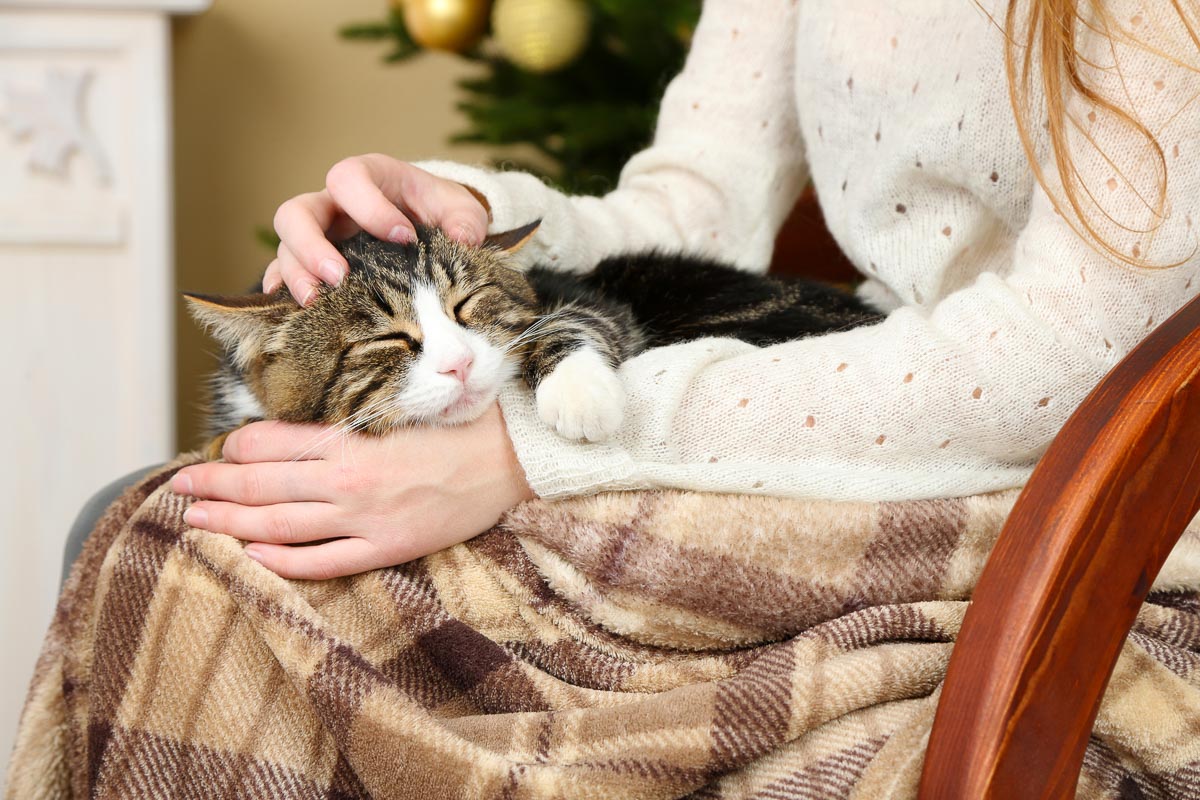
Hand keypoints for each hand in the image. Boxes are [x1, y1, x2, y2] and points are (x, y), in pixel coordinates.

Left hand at [170, 403, 533, 578]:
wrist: (510, 460)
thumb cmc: (457, 425)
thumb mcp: (398, 407)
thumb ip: (348, 419)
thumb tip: (299, 425)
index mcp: (352, 438)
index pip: (271, 440)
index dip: (235, 445)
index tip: (217, 448)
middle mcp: (349, 479)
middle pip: (262, 483)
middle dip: (213, 483)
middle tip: (178, 484)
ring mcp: (366, 518)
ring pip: (280, 523)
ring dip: (231, 520)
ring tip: (194, 519)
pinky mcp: (387, 548)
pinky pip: (322, 562)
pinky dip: (281, 560)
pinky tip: (250, 554)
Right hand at [267, 154, 490, 304]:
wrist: (430, 228)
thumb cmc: (440, 213)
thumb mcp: (459, 209)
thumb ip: (466, 219)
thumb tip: (464, 240)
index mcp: (367, 178)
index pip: (349, 178)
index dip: (370, 206)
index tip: (404, 237)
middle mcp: (333, 206)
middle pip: (297, 213)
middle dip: (313, 246)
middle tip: (341, 277)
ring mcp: (318, 237)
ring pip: (285, 248)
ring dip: (298, 275)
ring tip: (318, 302)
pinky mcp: (313, 267)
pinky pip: (283, 274)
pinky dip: (282, 292)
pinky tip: (292, 311)